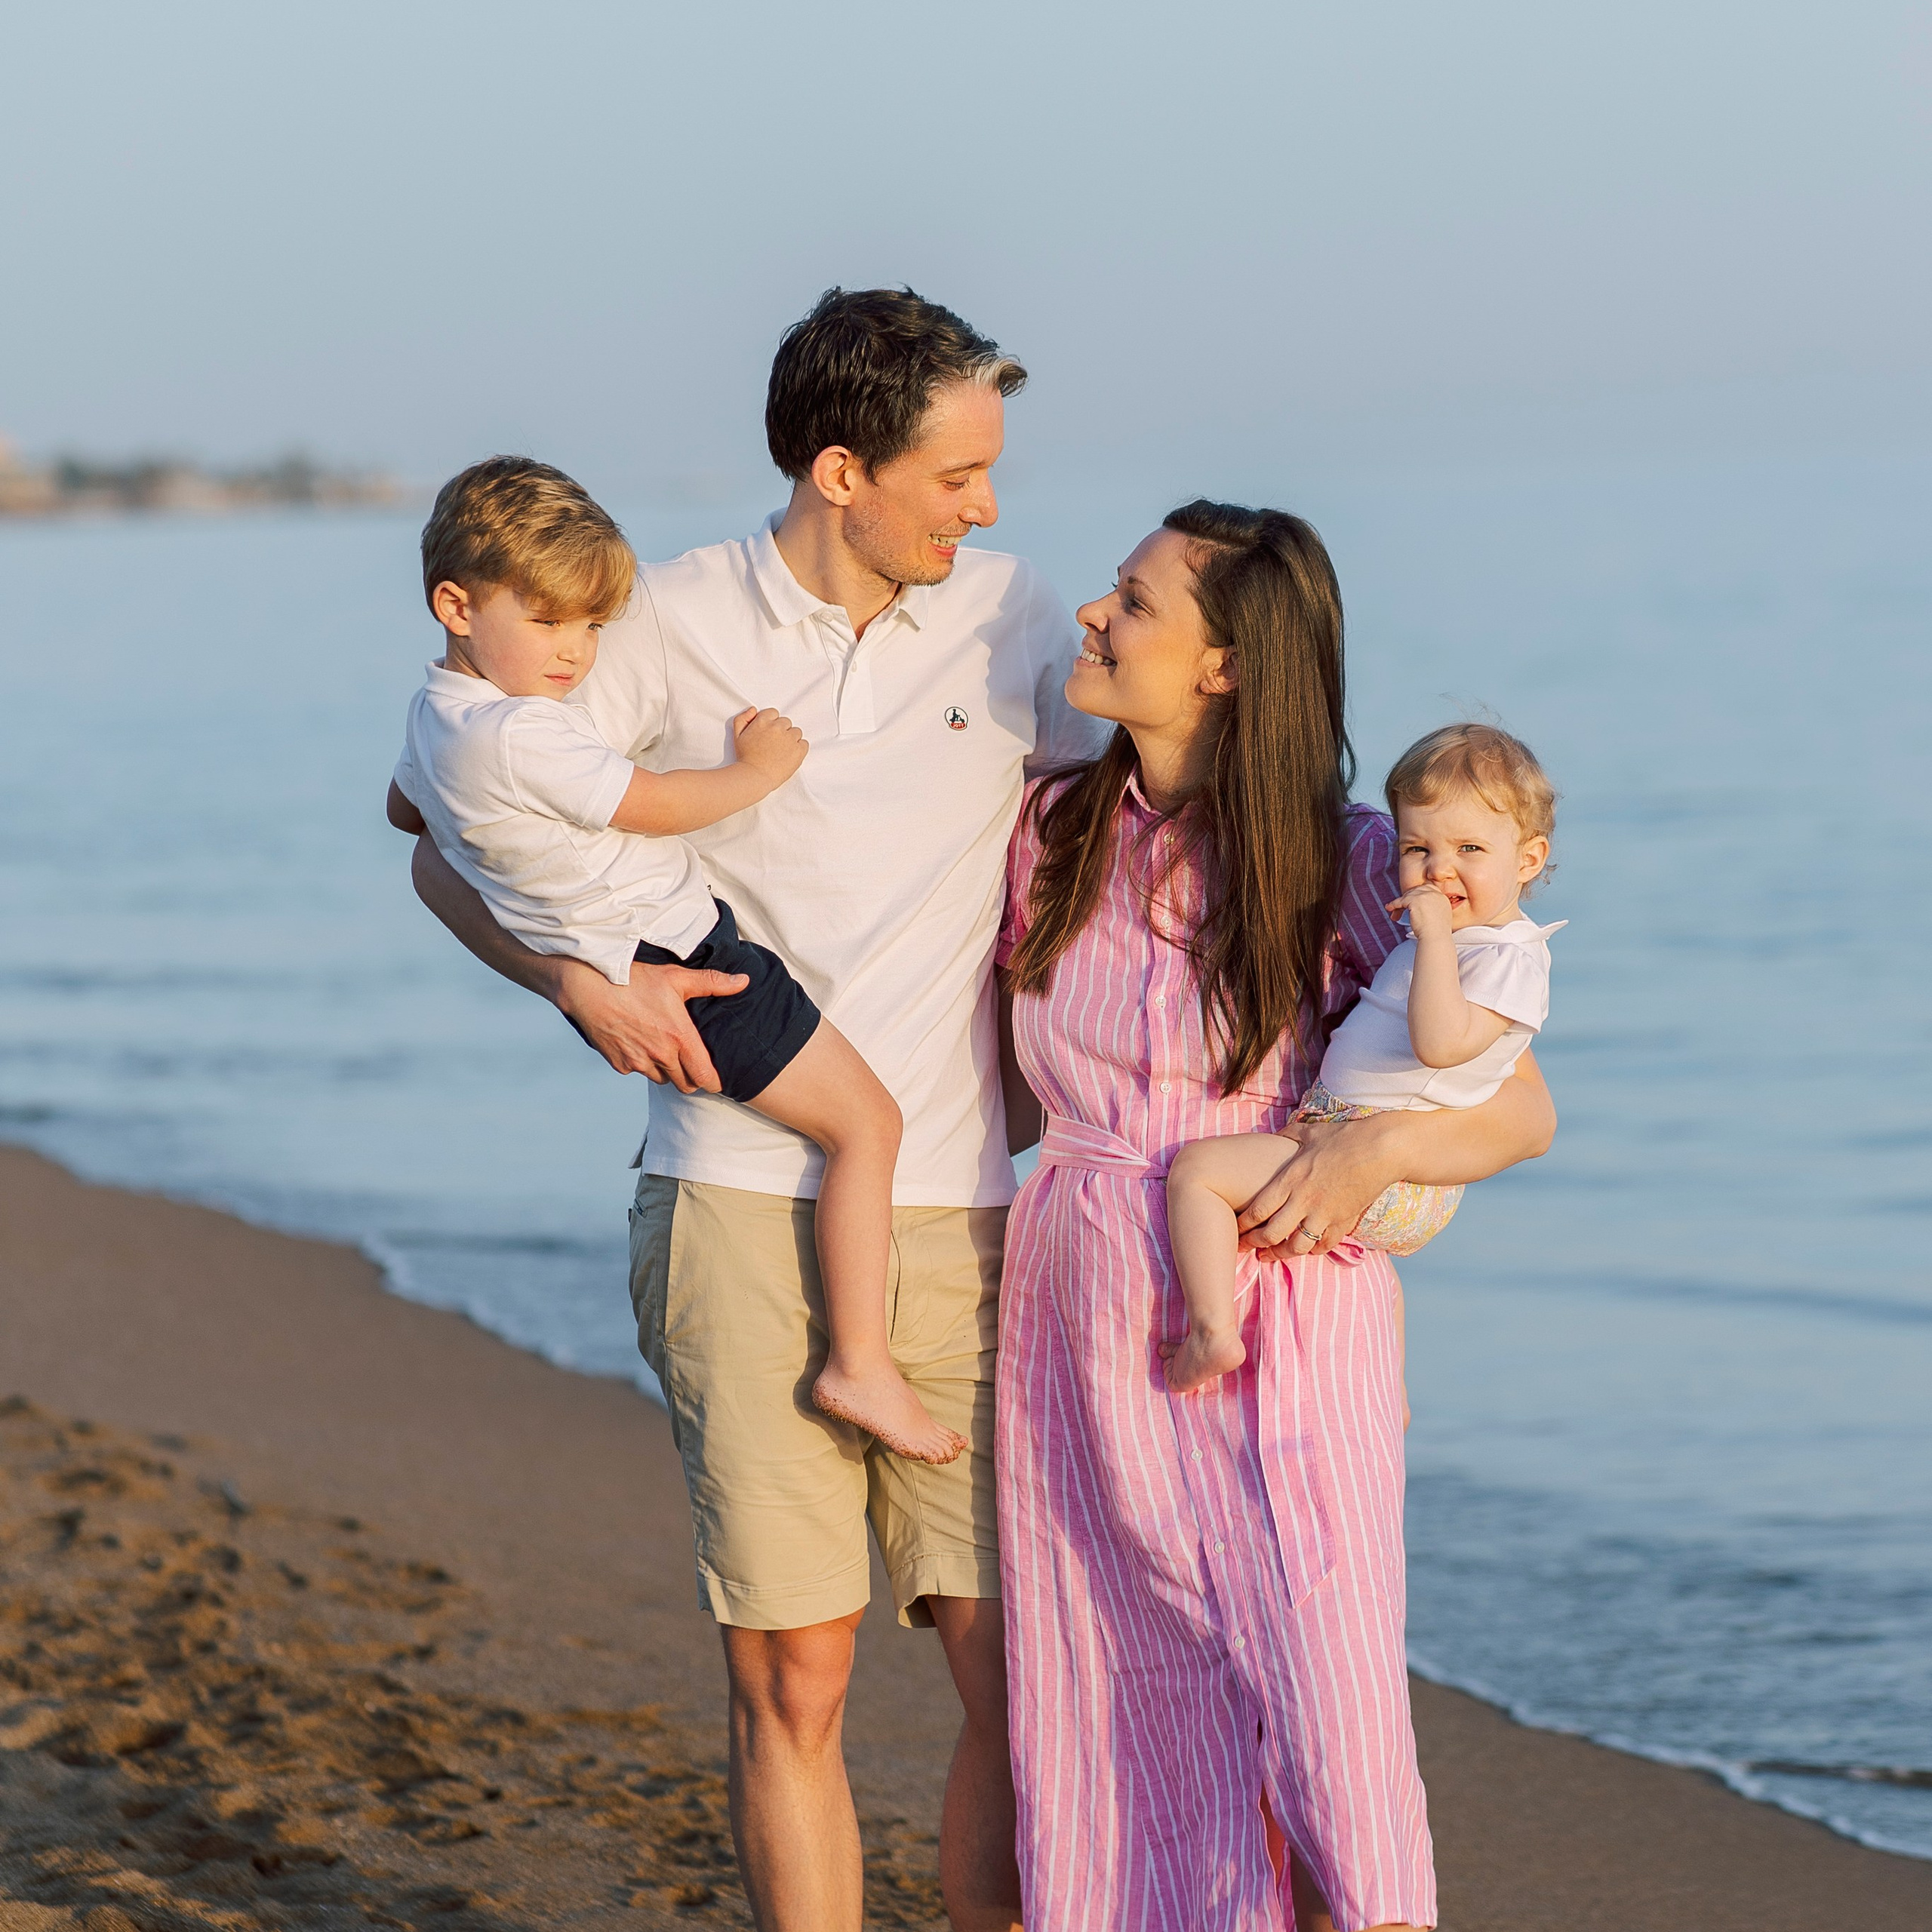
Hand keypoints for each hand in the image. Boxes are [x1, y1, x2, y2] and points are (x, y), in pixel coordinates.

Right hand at [553, 959, 748, 1091]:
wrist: (589, 987)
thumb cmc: (635, 979)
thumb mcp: (676, 977)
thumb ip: (712, 983)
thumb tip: (744, 982)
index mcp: (680, 1037)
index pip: (705, 1077)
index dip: (713, 1081)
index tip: (714, 1078)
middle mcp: (661, 1055)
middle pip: (685, 1084)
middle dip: (690, 1077)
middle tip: (690, 1063)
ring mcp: (638, 1063)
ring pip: (661, 1079)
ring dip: (665, 1070)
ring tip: (663, 1048)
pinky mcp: (620, 1064)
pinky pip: (637, 1071)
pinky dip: (641, 1063)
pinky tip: (638, 1042)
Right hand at [733, 706, 807, 789]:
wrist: (754, 777)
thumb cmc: (745, 758)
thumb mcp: (737, 735)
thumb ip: (743, 719)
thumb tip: (753, 710)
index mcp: (763, 721)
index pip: (773, 713)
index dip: (771, 724)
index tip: (768, 734)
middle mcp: (777, 727)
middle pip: (786, 722)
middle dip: (781, 731)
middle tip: (774, 745)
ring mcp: (789, 738)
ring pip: (796, 732)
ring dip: (790, 739)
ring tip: (781, 751)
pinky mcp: (798, 750)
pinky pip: (804, 743)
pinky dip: (799, 749)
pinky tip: (789, 755)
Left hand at [1235, 1115, 1398, 1260]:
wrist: (1380, 1149)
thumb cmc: (1343, 1137)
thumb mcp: (1308, 1132)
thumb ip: (1287, 1135)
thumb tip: (1274, 1136)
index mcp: (1290, 1179)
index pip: (1258, 1210)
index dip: (1243, 1225)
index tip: (1236, 1229)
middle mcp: (1304, 1201)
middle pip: (1272, 1234)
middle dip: (1255, 1244)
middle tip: (1245, 1248)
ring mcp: (1325, 1214)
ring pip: (1296, 1246)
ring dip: (1281, 1254)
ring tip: (1271, 1256)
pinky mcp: (1344, 1221)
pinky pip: (1324, 1245)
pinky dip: (1313, 1250)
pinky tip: (1306, 1249)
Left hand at [1385, 881, 1454, 938]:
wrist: (1435, 937)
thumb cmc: (1436, 934)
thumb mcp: (1439, 918)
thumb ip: (1433, 910)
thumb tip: (1423, 910)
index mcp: (1442, 898)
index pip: (1429, 888)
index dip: (1419, 893)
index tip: (1411, 900)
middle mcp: (1434, 894)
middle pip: (1417, 891)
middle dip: (1408, 899)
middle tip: (1401, 907)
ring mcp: (1425, 896)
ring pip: (1408, 896)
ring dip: (1400, 904)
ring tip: (1394, 913)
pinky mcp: (1415, 900)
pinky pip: (1401, 900)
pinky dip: (1394, 904)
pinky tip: (1389, 908)